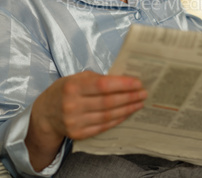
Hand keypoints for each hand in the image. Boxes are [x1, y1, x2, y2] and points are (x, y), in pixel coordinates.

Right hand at [26, 71, 146, 170]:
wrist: (45, 114)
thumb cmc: (64, 90)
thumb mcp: (76, 78)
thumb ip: (97, 78)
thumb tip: (123, 79)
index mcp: (73, 87)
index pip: (102, 85)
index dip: (122, 84)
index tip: (137, 82)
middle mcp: (73, 105)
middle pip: (108, 102)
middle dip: (129, 97)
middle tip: (144, 92)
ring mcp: (75, 122)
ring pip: (108, 116)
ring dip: (127, 109)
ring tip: (139, 102)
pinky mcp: (79, 134)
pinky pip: (103, 127)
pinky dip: (118, 119)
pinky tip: (127, 113)